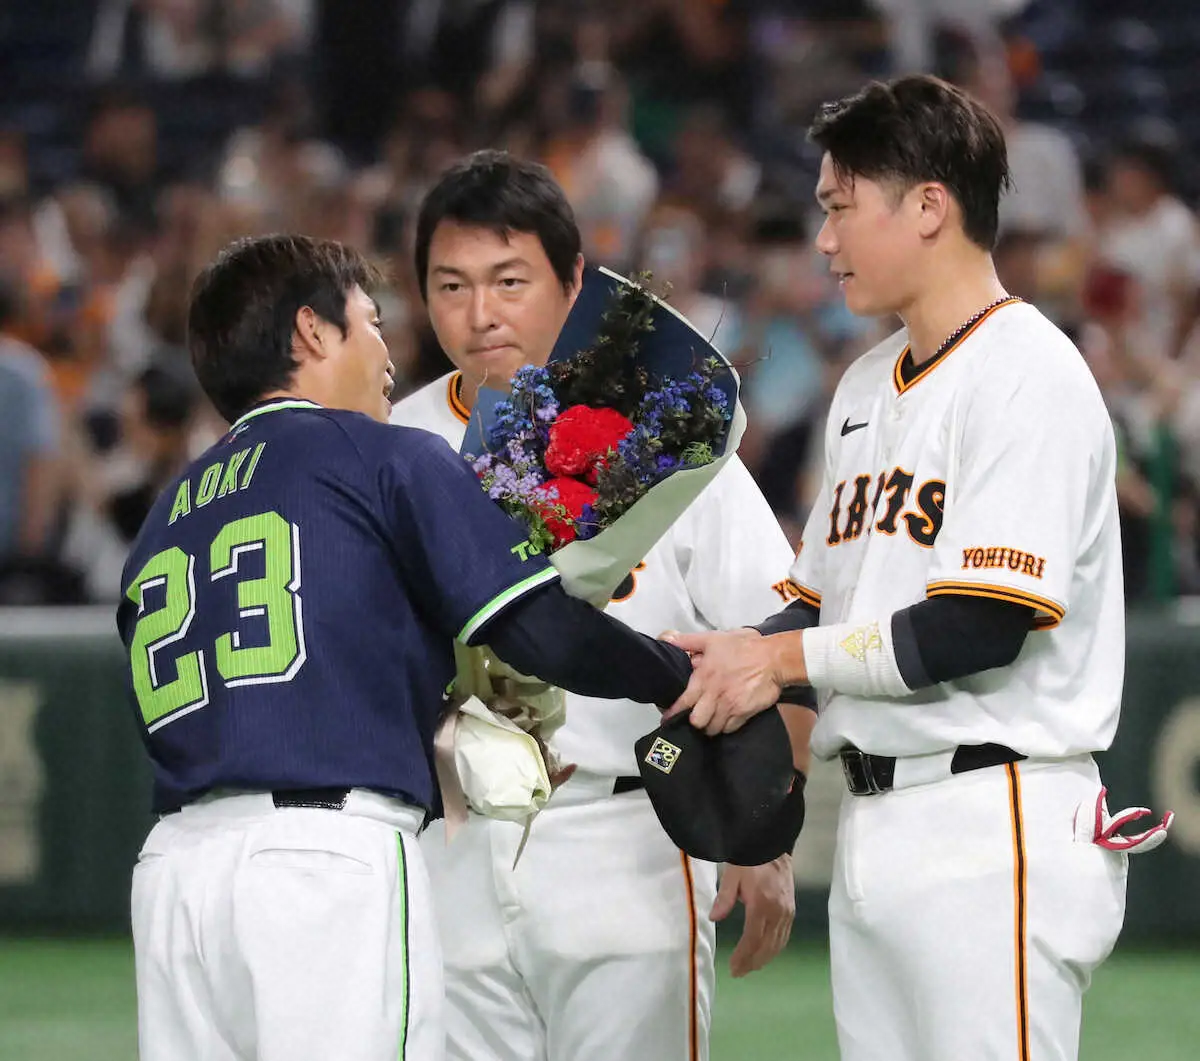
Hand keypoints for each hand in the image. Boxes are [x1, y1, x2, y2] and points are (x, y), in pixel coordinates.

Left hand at [660, 628, 779, 734]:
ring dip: (710, 726)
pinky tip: (727, 719)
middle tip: (697, 716)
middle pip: (697, 721)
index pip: (683, 702)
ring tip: (711, 719)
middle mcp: (714, 695)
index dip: (673, 713)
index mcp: (703, 678)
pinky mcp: (744, 713)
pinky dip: (726, 726)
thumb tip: (668, 639)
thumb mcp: (713, 639)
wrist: (773, 658)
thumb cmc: (743, 647)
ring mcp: (730, 706)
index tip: (668, 718)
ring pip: (713, 728)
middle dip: (695, 721)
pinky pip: (730, 728)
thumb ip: (688, 641)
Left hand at [709, 857, 794, 977]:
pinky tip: (765, 953)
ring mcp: (787, 912)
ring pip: (777, 944)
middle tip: (738, 973)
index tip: (733, 968)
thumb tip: (714, 918)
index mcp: (761, 904)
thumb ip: (724, 898)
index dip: (743, 956)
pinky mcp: (791, 910)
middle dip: (752, 962)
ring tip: (750, 967)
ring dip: (764, 958)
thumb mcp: (732, 875)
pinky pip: (784, 936)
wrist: (772, 846)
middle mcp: (778, 912)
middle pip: (766, 946)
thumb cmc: (749, 860)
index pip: (753, 939)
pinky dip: (775, 948)